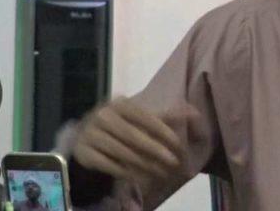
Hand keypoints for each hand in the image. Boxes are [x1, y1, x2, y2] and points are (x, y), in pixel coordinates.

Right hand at [71, 97, 197, 180]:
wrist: (84, 136)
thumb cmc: (119, 124)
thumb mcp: (139, 117)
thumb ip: (165, 115)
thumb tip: (195, 113)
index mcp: (120, 104)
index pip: (145, 117)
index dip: (162, 130)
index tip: (178, 144)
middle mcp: (103, 116)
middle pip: (133, 136)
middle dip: (155, 150)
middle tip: (173, 162)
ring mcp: (91, 134)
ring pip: (122, 152)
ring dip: (143, 164)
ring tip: (160, 172)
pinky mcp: (84, 151)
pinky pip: (108, 164)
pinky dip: (124, 171)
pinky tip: (138, 176)